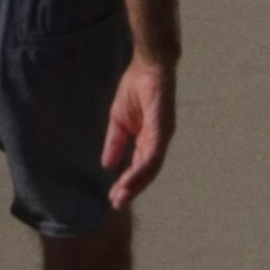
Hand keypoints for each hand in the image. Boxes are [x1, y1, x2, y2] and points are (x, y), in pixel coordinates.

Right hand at [103, 53, 177, 208]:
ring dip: (135, 184)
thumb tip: (106, 164)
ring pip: (150, 168)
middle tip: (116, 204)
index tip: (113, 197)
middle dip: (131, 189)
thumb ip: (115, 142)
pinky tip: (128, 179)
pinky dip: (140, 169)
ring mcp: (162, 136)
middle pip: (146, 173)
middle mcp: (157, 142)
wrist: (148, 65)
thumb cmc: (136, 87)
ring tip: (120, 197)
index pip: (138, 167)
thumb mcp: (119, 120)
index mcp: (148, 139)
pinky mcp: (162, 129)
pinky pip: (152, 155)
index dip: (127, 182)